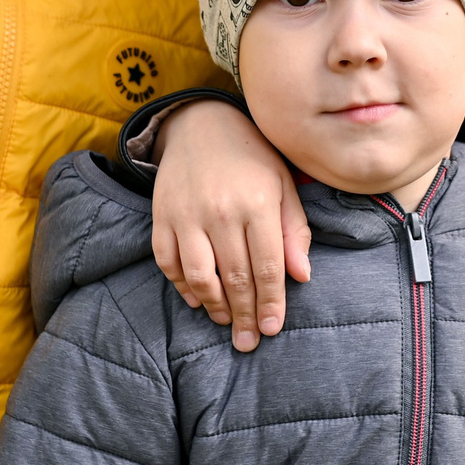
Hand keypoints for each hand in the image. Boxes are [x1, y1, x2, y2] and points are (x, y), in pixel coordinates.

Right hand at [150, 100, 310, 351]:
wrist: (201, 123)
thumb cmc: (252, 156)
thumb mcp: (283, 184)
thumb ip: (294, 230)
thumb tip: (302, 276)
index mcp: (258, 203)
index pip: (267, 267)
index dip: (271, 303)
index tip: (271, 329)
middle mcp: (221, 211)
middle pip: (235, 278)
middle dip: (244, 315)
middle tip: (248, 341)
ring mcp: (187, 214)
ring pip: (200, 276)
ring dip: (214, 305)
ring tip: (225, 321)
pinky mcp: (162, 215)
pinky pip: (168, 262)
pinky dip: (181, 286)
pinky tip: (197, 299)